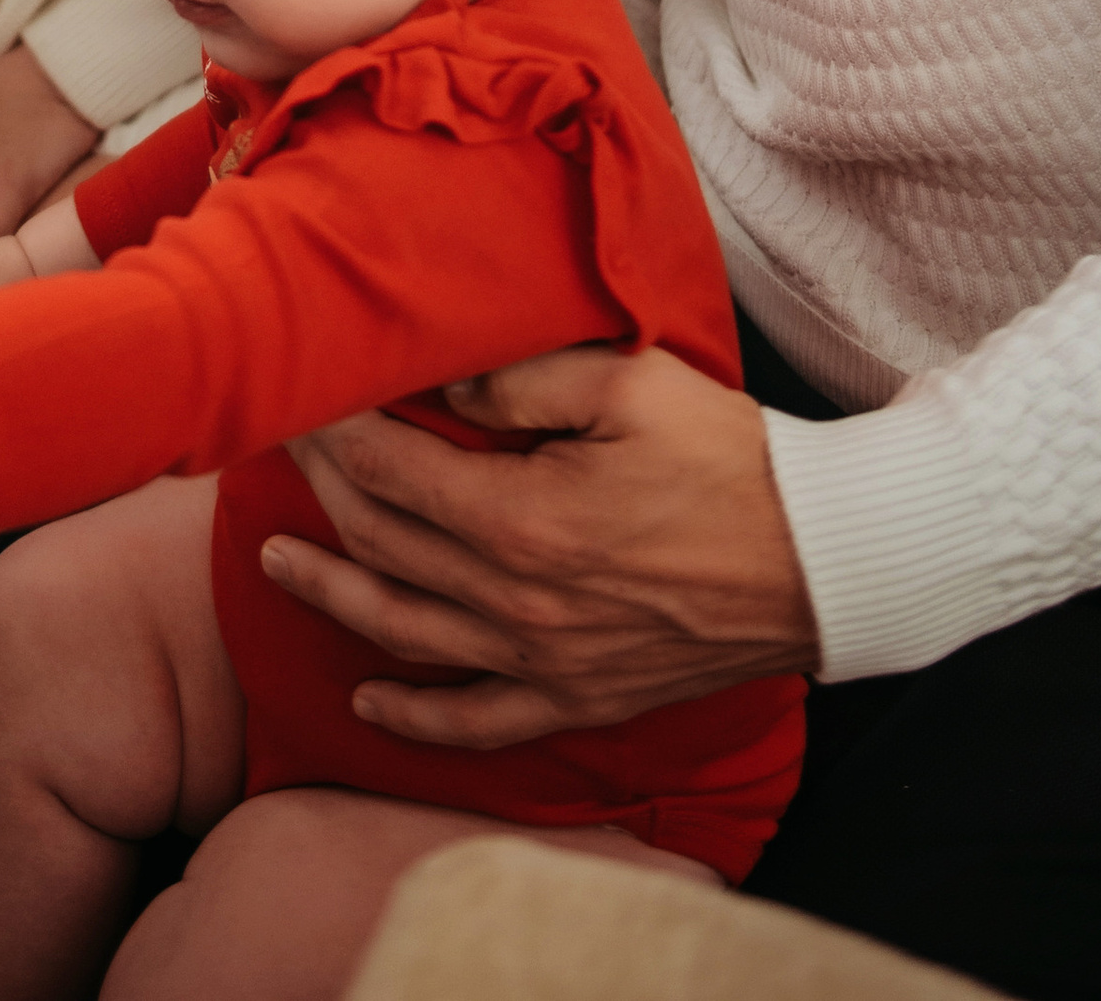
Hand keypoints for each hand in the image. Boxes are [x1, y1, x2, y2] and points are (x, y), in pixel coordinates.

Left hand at [266, 344, 817, 747]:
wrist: (824, 560)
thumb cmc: (731, 458)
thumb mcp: (630, 384)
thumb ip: (522, 378)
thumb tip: (443, 383)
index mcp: (523, 517)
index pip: (390, 469)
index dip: (333, 430)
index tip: (300, 395)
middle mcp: (518, 601)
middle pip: (385, 543)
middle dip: (322, 491)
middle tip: (282, 449)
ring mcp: (546, 661)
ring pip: (406, 633)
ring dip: (333, 593)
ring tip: (276, 560)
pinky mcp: (581, 697)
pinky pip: (477, 722)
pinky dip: (413, 719)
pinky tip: (367, 701)